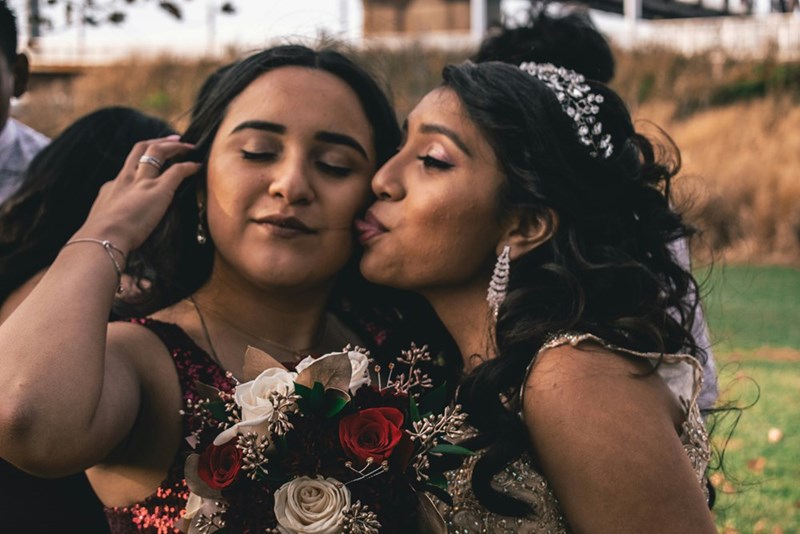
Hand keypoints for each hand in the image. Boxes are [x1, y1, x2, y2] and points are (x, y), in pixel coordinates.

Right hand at [74, 135, 200, 254]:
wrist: (103, 239)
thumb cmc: (101, 239)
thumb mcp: (102, 224)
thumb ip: (112, 221)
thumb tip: (118, 231)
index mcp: (112, 187)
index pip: (127, 168)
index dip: (140, 162)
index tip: (150, 162)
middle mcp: (126, 178)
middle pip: (140, 148)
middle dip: (158, 141)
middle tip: (174, 140)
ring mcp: (142, 182)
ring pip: (157, 151)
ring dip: (175, 147)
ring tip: (189, 147)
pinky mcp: (158, 189)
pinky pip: (177, 171)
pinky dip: (189, 166)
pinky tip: (197, 167)